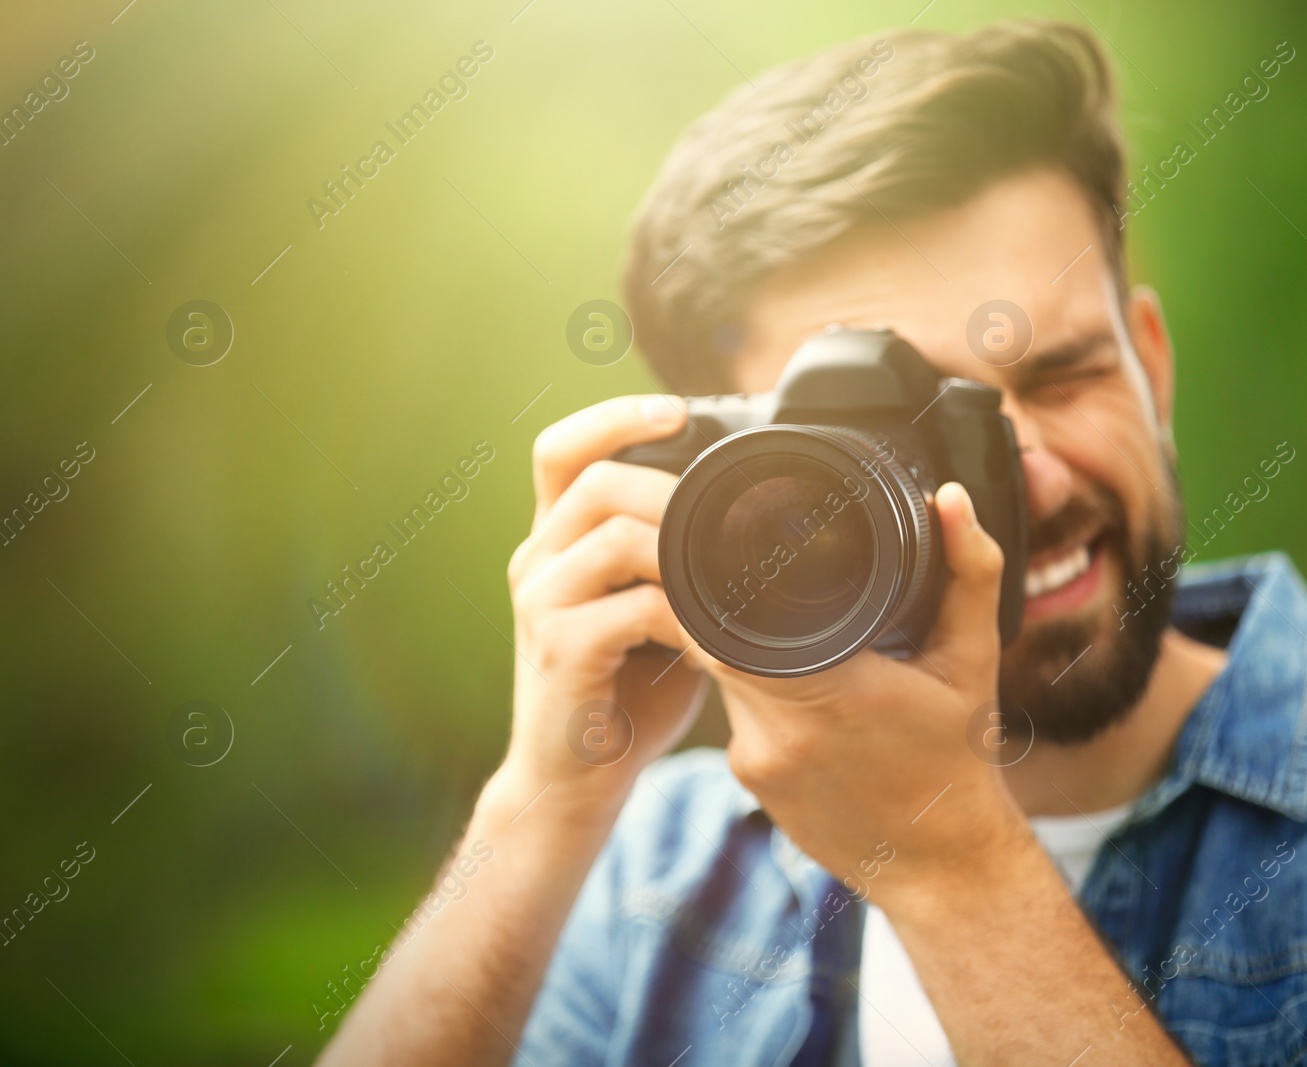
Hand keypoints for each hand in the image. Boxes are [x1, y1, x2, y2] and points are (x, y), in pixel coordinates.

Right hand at [498, 394, 705, 814]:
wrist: (570, 780)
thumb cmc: (623, 692)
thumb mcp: (649, 609)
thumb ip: (674, 561)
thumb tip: (749, 519)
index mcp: (555, 542)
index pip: (561, 449)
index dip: (613, 416)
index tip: (676, 410)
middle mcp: (536, 561)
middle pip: (594, 481)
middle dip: (669, 488)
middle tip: (726, 516)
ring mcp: (541, 604)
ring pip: (614, 537)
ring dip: (683, 551)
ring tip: (727, 579)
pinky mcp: (559, 651)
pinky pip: (631, 609)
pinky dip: (685, 619)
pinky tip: (711, 641)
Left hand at [708, 482, 1033, 904]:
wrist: (945, 866)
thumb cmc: (959, 760)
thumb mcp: (973, 658)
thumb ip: (967, 570)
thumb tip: (950, 498)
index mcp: (830, 692)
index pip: (729, 619)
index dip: (718, 578)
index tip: (738, 547)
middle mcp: (778, 732)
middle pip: (714, 639)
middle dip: (735, 604)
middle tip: (764, 575)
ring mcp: (756, 764)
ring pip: (720, 676)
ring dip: (745, 648)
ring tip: (795, 634)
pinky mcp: (749, 783)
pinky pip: (735, 715)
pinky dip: (756, 692)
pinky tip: (800, 691)